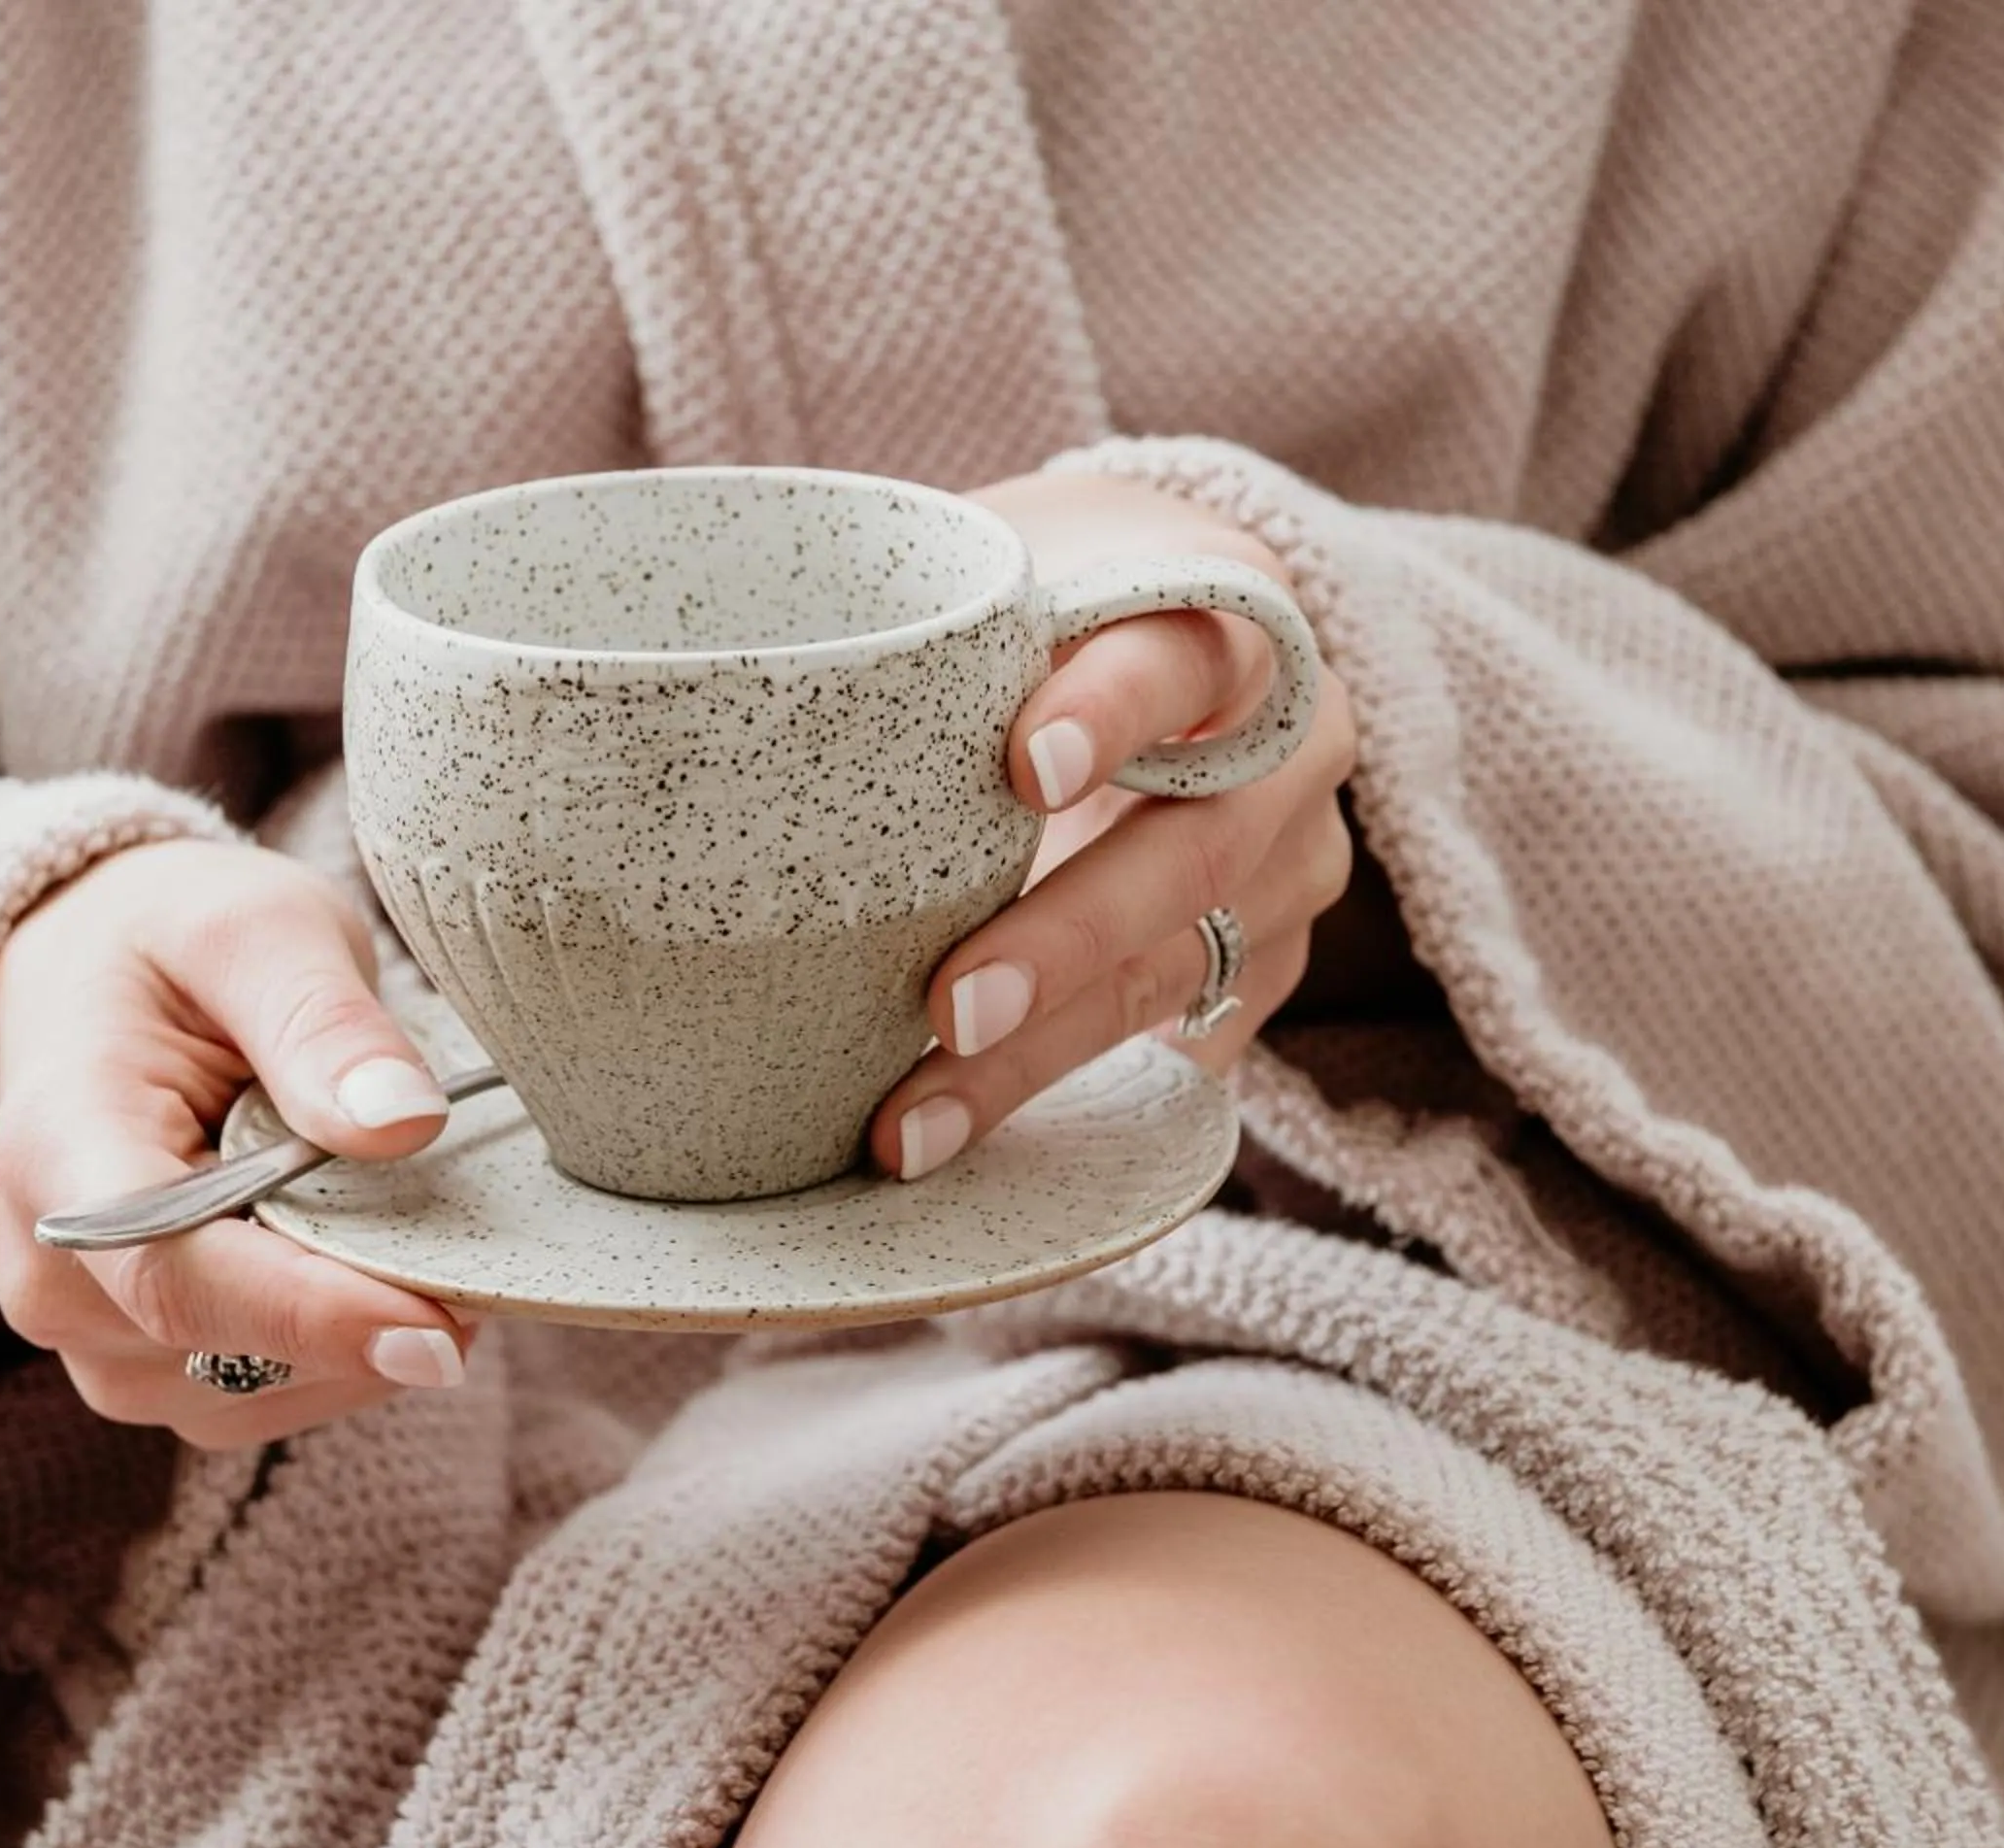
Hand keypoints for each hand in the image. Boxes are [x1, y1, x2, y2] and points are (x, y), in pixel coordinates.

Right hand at [0, 840, 476, 1447]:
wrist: (100, 970)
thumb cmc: (174, 942)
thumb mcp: (255, 929)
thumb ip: (323, 1022)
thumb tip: (403, 1124)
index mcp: (59, 1149)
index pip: (175, 1274)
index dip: (311, 1316)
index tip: (441, 1329)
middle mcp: (53, 1271)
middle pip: (223, 1351)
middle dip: (368, 1319)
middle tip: (482, 1254)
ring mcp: (95, 1333)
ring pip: (255, 1393)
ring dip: (363, 1342)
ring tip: (424, 1239)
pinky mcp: (147, 1359)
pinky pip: (265, 1396)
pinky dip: (345, 1352)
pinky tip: (386, 1271)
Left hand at [866, 471, 1359, 1178]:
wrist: (1169, 644)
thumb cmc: (1047, 601)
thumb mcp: (1004, 561)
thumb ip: (926, 605)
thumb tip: (708, 672)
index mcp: (1232, 611)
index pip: (1185, 654)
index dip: (1112, 710)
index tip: (1024, 772)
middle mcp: (1294, 744)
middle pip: (1195, 851)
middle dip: (1066, 939)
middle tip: (946, 1007)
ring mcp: (1294, 865)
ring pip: (1178, 970)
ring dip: (1041, 1055)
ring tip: (913, 1119)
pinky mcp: (1265, 960)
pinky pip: (1175, 1041)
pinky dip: (1058, 1088)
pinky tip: (956, 1130)